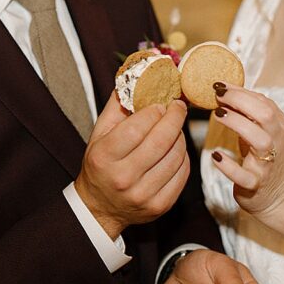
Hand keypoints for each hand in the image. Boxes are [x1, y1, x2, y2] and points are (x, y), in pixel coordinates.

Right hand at [75, 92, 190, 237]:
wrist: (99, 208)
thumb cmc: (100, 166)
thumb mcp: (99, 134)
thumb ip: (117, 105)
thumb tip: (137, 76)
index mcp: (104, 158)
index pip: (136, 129)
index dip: (154, 112)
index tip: (161, 103)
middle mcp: (122, 178)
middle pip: (160, 142)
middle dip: (174, 118)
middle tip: (178, 107)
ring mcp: (143, 195)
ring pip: (175, 156)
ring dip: (180, 137)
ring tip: (175, 129)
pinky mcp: (160, 206)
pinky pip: (182, 174)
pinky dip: (184, 157)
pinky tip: (176, 149)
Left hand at [208, 85, 283, 220]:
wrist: (280, 195)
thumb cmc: (266, 156)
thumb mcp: (262, 131)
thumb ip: (249, 111)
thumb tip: (225, 89)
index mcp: (278, 125)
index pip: (263, 101)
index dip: (240, 91)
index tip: (220, 85)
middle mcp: (276, 142)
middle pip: (265, 115)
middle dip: (241, 101)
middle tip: (218, 96)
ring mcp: (267, 163)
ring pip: (259, 140)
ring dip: (237, 124)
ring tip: (217, 114)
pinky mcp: (256, 184)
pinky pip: (243, 175)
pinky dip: (229, 165)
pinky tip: (216, 155)